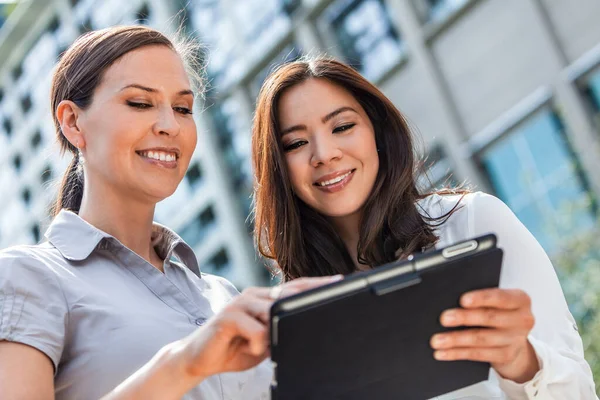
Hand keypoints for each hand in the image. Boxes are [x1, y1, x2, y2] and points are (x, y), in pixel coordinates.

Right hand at [172, 275, 342, 383]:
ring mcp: (240, 303)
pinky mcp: (228, 316)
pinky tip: (249, 348)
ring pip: (273, 310)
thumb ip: (280, 330)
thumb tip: (305, 328)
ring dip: (275, 331)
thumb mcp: (264, 340)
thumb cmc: (233, 347)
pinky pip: (256, 330)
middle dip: (310, 295)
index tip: (339, 282)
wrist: (198, 358)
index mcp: (263, 298)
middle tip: (331, 298)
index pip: (295, 287)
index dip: (317, 284)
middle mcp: (253, 295)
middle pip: (288, 292)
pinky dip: (258, 343)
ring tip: (263, 345)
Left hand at [430, 288, 538, 382]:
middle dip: (464, 318)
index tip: (462, 300)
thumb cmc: (499, 311)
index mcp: (520, 300)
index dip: (481, 298)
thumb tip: (450, 299)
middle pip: (489, 318)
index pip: (500, 297)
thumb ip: (481, 297)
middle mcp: (522, 319)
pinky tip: (443, 352)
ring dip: (455, 340)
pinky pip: (478, 354)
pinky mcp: (505, 355)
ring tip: (437, 340)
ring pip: (481, 339)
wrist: (515, 337)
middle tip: (444, 318)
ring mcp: (515, 340)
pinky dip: (457, 353)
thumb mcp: (497, 300)